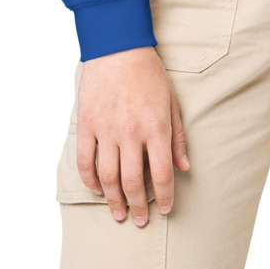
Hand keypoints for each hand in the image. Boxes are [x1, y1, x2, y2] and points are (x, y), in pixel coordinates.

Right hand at [77, 47, 188, 225]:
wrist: (117, 47)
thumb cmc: (149, 74)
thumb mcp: (172, 103)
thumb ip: (177, 137)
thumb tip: (184, 168)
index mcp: (156, 127)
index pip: (161, 174)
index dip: (163, 197)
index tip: (164, 210)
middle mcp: (130, 132)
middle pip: (132, 182)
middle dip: (137, 206)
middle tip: (139, 221)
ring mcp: (105, 129)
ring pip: (107, 176)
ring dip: (113, 199)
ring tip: (118, 213)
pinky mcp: (87, 124)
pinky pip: (85, 160)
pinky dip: (90, 179)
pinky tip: (98, 189)